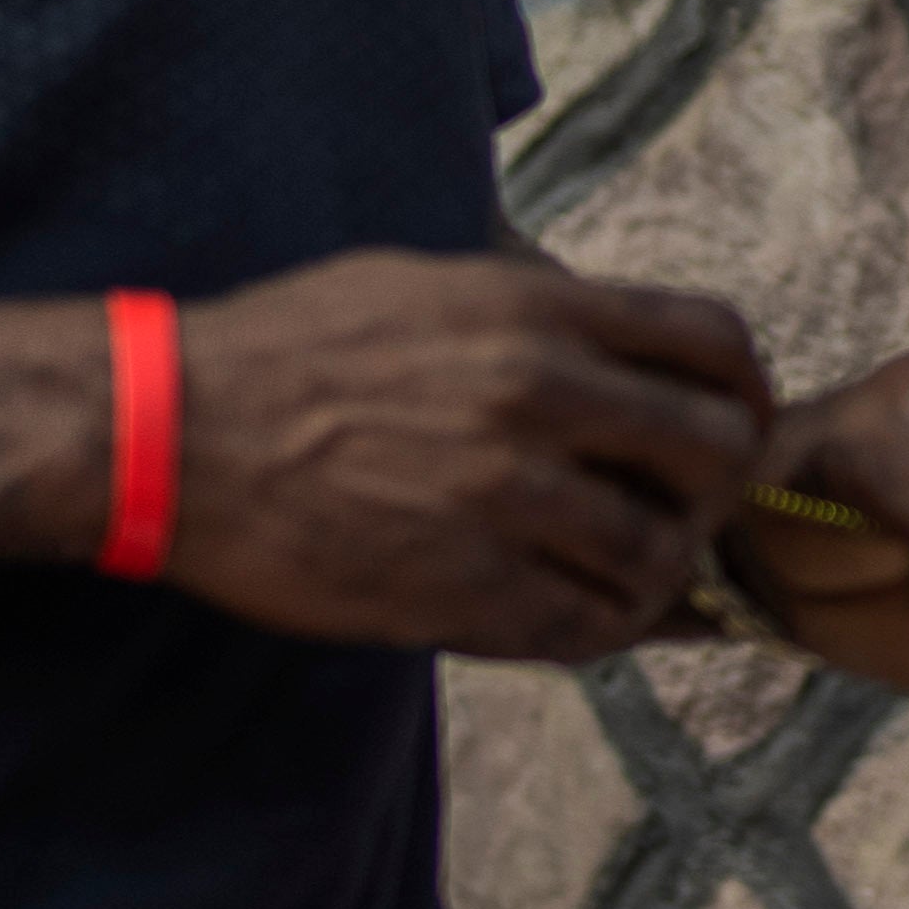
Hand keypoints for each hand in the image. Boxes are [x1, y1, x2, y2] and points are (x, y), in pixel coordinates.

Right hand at [158, 253, 772, 655]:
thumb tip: (622, 330)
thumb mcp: (426, 281)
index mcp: (533, 309)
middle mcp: (534, 393)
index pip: (715, 342)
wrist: (163, 429)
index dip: (745, 391)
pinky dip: (597, 627)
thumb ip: (534, 303)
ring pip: (660, 551)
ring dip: (658, 571)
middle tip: (685, 510)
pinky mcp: (458, 584)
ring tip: (624, 573)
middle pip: (717, 450)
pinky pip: (583, 623)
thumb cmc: (288, 350)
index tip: (731, 421)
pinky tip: (572, 614)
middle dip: (718, 488)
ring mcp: (499, 493)